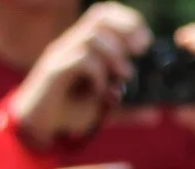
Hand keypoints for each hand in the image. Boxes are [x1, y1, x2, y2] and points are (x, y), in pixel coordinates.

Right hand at [7, 2, 150, 146]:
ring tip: (124, 77)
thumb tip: (155, 115)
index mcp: (85, 47)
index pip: (104, 16)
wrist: (38, 126)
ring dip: (115, 55)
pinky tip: (101, 91)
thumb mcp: (105, 109)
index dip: (128, 21)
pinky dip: (98, 74)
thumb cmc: (69, 112)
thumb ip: (128, 109)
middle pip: (99, 17)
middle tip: (140, 51)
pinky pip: (80, 60)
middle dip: (125, 29)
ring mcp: (61, 55)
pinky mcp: (53, 71)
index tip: (145, 43)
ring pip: (92, 37)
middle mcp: (72, 44)